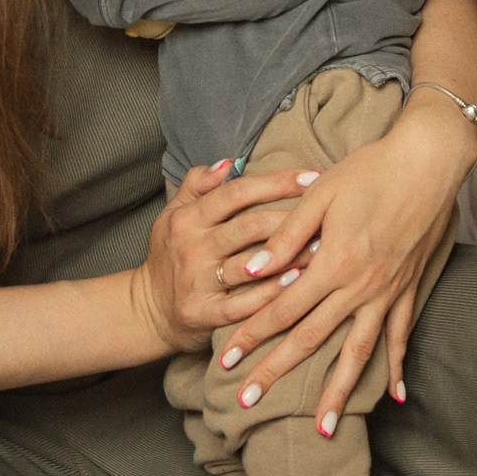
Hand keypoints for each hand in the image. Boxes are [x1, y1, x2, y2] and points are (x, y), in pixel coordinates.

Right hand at [128, 159, 327, 354]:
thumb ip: (198, 185)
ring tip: (325, 248)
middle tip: (330, 214)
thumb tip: (228, 161)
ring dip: (291, 256)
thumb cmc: (170, 256)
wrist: (146, 311)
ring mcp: (197, 281)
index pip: (237, 192)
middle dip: (293, 218)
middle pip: (250, 226)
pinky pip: (244, 304)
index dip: (277, 183)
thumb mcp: (173, 215)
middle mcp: (192, 247)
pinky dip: (272, 294)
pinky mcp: (204, 313)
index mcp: (188, 218)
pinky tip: (298, 284)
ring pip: (252, 265)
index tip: (313, 177)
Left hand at [214, 95, 474, 429]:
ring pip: (357, 353)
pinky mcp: (409, 288)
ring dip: (339, 393)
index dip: (250, 337)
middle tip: (246, 403)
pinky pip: (401, 336)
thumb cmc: (371, 169)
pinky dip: (397, 367)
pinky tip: (395, 397)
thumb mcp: (320, 194)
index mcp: (333, 262)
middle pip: (310, 340)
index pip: (281, 310)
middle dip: (276, 374)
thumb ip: (287, 236)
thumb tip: (253, 269)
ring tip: (323, 428)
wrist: (429, 162)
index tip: (225, 362)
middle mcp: (360, 286)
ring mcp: (387, 292)